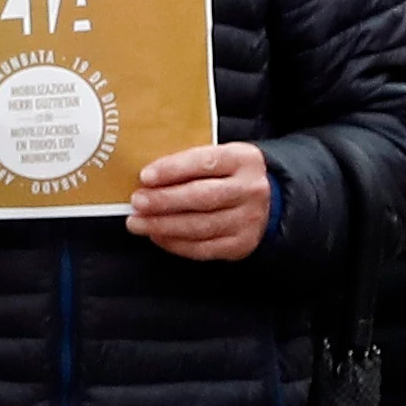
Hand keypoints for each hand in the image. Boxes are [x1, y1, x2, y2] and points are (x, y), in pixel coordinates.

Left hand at [128, 141, 268, 260]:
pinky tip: (157, 236)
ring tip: (138, 223)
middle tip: (137, 202)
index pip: (205, 162)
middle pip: (202, 197)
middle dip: (164, 201)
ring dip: (163, 226)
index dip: (173, 169)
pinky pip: (203, 248)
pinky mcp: (241, 244)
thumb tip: (146, 177)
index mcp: (242, 159)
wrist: (268, 201)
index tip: (145, 176)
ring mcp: (248, 220)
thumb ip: (188, 162)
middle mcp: (250, 190)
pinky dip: (175, 244)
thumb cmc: (228, 175)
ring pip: (200, 226)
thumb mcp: (218, 157)